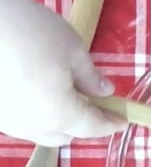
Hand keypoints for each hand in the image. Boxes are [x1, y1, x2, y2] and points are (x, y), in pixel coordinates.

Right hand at [0, 0, 125, 146]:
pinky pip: (20, 121)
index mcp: (59, 114)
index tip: (122, 120)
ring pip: (39, 132)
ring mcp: (7, 122)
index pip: (92, 128)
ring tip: (63, 96)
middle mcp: (32, 126)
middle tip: (93, 104)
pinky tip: (36, 93)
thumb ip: (91, 77)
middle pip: (65, 136)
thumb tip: (105, 92)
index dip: (110, 124)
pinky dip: (34, 114)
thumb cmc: (29, 30)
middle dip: (82, 125)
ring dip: (56, 121)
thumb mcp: (71, 48)